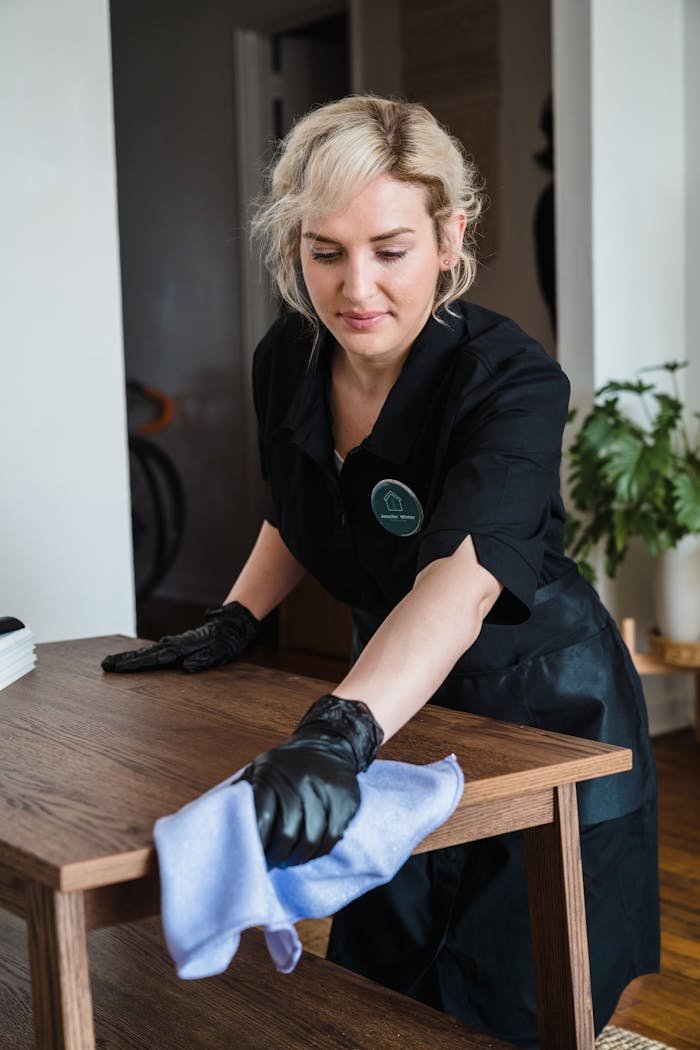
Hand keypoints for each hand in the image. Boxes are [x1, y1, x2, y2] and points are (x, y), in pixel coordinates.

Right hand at [101, 601, 258, 673]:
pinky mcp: (177, 646)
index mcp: (181, 648)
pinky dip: (142, 657)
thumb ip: (204, 659)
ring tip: (112, 663)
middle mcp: (174, 645)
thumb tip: (187, 667)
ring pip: (149, 652)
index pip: (154, 658)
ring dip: (131, 658)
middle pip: (146, 654)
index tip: (117, 667)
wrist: (231, 626)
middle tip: (105, 664)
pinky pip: (155, 653)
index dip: (135, 664)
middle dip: (125, 660)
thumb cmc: (226, 641)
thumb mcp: (219, 653)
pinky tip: (134, 661)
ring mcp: (174, 644)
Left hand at [241, 694, 382, 868]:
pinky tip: (310, 852)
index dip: (256, 843)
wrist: (328, 744)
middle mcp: (300, 781)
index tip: (251, 856)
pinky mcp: (345, 799)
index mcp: (272, 774)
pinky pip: (333, 837)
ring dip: (299, 857)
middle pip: (288, 834)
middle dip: (278, 856)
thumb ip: (243, 792)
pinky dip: (321, 851)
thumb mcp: (260, 769)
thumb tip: (215, 819)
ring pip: (312, 839)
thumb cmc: (286, 765)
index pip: (262, 819)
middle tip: (272, 864)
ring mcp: (325, 790)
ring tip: (291, 860)